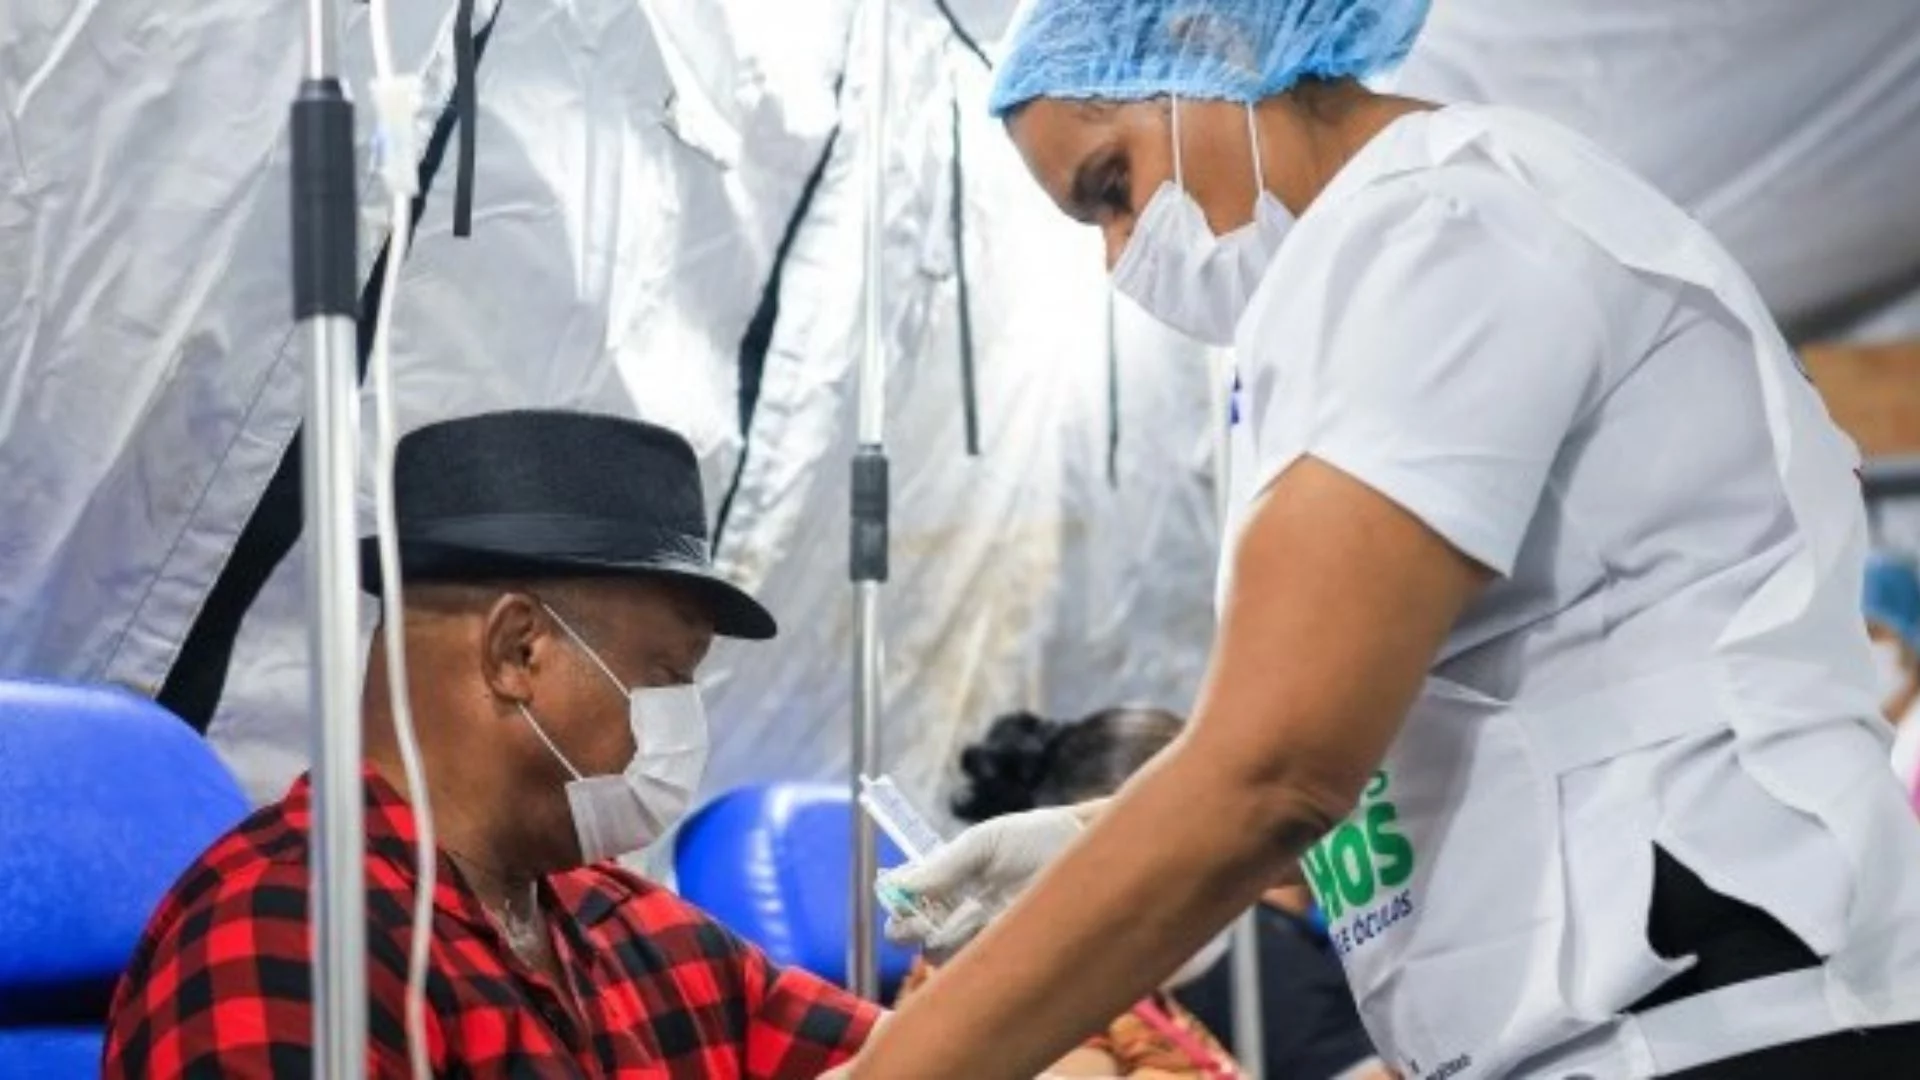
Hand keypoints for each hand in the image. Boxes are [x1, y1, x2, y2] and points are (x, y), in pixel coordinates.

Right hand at [878, 803, 1088, 954]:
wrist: (1084, 851)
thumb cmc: (1035, 837)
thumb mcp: (985, 842)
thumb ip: (944, 865)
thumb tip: (900, 886)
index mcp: (948, 876)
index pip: (906, 896)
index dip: (896, 901)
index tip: (897, 898)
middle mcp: (958, 907)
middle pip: (913, 931)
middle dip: (907, 929)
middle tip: (914, 922)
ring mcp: (979, 931)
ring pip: (938, 951)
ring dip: (937, 941)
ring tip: (956, 921)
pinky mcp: (1004, 951)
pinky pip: (971, 966)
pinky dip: (964, 957)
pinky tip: (976, 936)